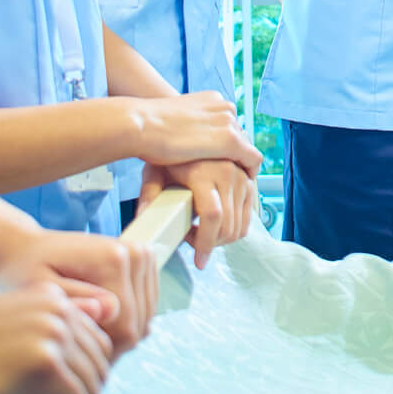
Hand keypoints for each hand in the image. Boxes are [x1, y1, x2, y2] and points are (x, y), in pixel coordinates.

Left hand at [0, 226, 157, 359]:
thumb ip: (76, 300)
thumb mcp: (40, 290)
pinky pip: (144, 308)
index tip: (74, 356)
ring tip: (82, 333)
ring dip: (118, 333)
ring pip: (144, 319)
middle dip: (110, 343)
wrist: (30, 248)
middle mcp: (136, 253)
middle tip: (76, 348)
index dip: (102, 351)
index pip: (126, 327)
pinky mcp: (144, 263)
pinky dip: (123, 321)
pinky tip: (95, 321)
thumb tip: (111, 310)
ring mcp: (143, 257)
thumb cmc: (27, 271)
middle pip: (138, 324)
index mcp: (114, 259)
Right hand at [127, 91, 261, 174]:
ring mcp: (229, 123)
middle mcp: (224, 108)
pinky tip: (242, 187)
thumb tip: (187, 139)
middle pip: (241, 137)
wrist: (140, 125)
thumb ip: (189, 126)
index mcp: (212, 100)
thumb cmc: (148, 127)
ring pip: (247, 149)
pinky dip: (250, 175)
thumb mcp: (175, 121)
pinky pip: (252, 161)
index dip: (229, 147)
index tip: (225, 162)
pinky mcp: (230, 141)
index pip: (231, 126)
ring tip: (233, 186)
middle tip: (229, 178)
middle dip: (236, 157)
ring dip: (241, 167)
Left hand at [140, 159, 259, 269]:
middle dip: (212, 245)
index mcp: (204, 173)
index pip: (212, 216)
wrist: (187, 133)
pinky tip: (217, 225)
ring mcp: (241, 177)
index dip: (206, 243)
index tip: (199, 260)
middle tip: (194, 245)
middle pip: (227, 225)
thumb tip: (143, 217)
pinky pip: (248, 217)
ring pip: (239, 225)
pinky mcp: (248, 181)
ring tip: (202, 233)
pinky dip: (234, 228)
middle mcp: (227, 173)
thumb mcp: (154, 171)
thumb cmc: (168, 153)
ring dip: (222, 238)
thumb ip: (149, 195)